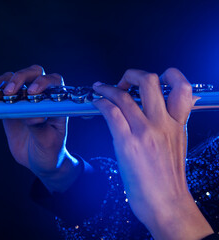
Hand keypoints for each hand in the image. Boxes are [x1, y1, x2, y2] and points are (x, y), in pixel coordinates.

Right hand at [0, 65, 80, 191]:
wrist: (38, 160)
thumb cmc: (50, 150)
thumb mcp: (48, 141)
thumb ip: (40, 128)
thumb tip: (32, 115)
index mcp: (55, 102)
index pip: (53, 81)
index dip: (43, 82)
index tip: (31, 92)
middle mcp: (39, 96)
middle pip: (31, 74)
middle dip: (18, 78)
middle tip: (8, 92)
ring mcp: (22, 100)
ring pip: (11, 80)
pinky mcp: (8, 107)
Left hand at [92, 68, 213, 239]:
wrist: (165, 204)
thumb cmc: (168, 178)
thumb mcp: (178, 144)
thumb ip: (174, 123)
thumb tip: (172, 110)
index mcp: (178, 124)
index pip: (182, 87)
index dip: (170, 74)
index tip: (155, 77)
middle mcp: (163, 124)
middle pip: (150, 81)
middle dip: (132, 74)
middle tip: (123, 81)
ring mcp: (145, 132)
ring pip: (124, 95)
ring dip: (107, 87)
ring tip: (100, 88)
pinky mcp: (127, 142)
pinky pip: (111, 112)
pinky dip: (101, 102)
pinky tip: (96, 104)